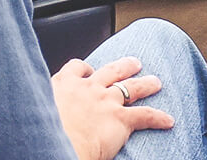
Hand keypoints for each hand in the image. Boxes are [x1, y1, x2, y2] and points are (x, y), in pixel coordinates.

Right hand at [50, 56, 173, 159]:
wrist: (55, 143)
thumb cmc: (44, 130)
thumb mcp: (38, 108)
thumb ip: (46, 104)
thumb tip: (45, 112)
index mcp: (64, 85)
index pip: (76, 67)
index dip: (85, 69)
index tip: (88, 71)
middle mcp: (88, 88)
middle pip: (110, 70)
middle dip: (124, 66)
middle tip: (134, 63)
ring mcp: (106, 101)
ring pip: (131, 88)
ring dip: (146, 84)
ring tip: (155, 82)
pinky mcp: (120, 119)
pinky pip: (145, 115)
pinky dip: (158, 117)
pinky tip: (168, 120)